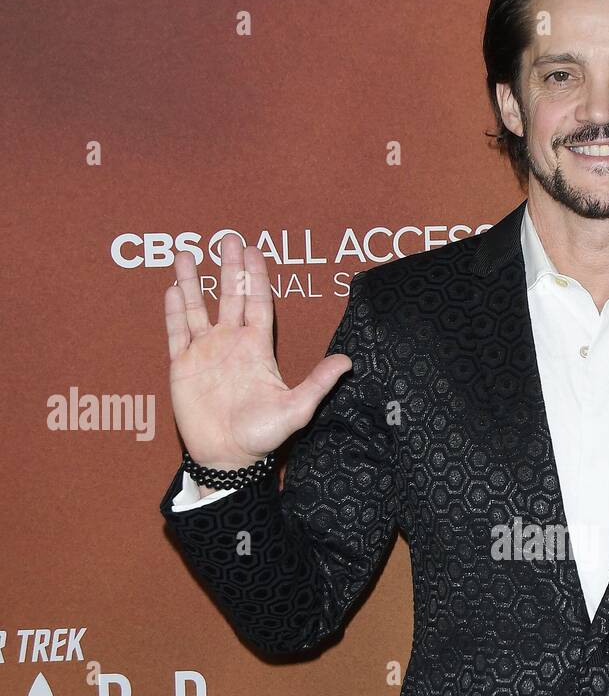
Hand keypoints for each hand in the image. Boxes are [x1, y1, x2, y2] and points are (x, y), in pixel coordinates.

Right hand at [163, 234, 352, 467]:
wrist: (228, 457)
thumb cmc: (262, 436)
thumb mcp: (296, 408)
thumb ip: (318, 382)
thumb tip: (347, 362)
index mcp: (256, 348)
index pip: (257, 304)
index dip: (256, 277)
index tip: (255, 251)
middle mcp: (231, 344)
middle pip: (229, 296)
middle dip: (229, 267)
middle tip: (228, 238)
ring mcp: (205, 352)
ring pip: (197, 308)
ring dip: (193, 281)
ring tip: (188, 252)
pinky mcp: (181, 365)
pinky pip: (176, 332)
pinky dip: (174, 311)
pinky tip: (173, 288)